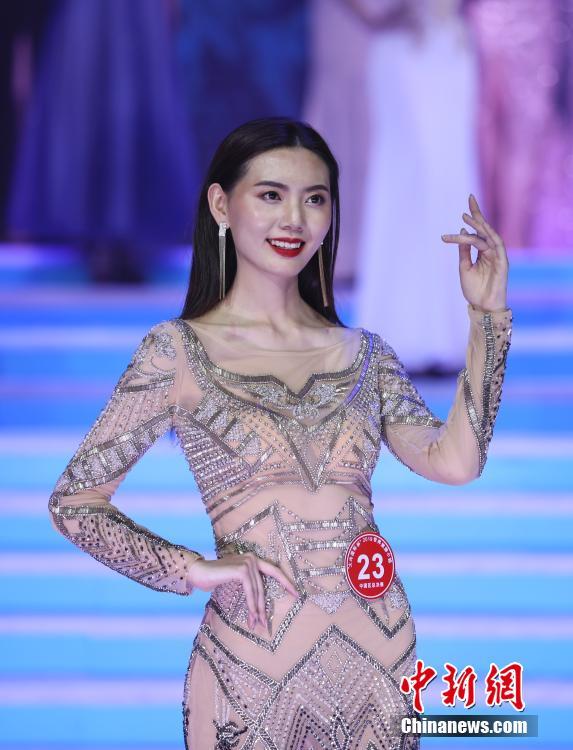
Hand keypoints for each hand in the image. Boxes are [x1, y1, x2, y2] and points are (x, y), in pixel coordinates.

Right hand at [186, 553, 299, 630]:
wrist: (198, 572)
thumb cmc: (215, 578)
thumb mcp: (236, 582)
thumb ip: (248, 587)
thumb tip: (259, 608)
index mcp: (253, 559)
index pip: (274, 571)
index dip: (286, 582)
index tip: (297, 594)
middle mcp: (252, 558)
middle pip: (263, 586)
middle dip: (264, 607)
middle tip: (266, 624)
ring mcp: (247, 562)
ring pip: (257, 591)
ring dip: (257, 610)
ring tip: (257, 625)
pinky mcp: (241, 569)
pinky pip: (250, 591)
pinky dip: (251, 604)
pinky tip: (252, 616)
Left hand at [441, 194, 508, 312]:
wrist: (482, 307)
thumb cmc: (474, 290)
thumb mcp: (464, 267)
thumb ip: (464, 251)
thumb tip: (463, 230)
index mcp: (483, 251)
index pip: (477, 231)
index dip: (473, 218)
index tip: (463, 209)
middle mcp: (491, 250)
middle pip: (484, 228)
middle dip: (477, 213)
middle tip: (469, 198)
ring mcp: (497, 255)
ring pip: (487, 236)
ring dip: (478, 225)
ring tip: (466, 217)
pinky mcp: (502, 262)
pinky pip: (496, 245)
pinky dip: (488, 237)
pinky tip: (479, 229)